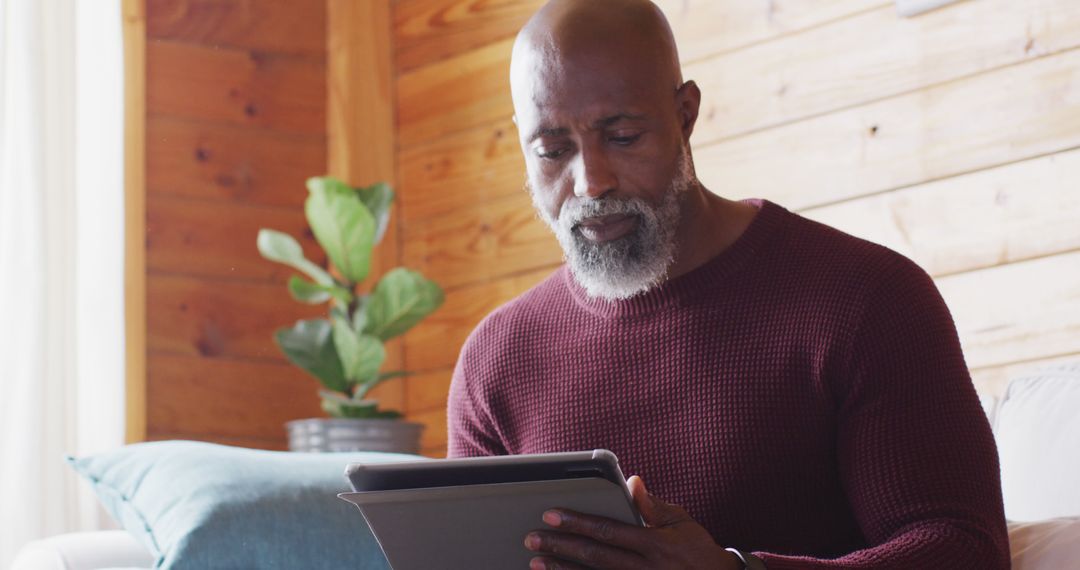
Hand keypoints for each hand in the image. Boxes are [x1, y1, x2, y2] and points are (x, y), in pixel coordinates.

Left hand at [523, 475, 742, 568]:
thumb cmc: (698, 549)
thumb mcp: (680, 522)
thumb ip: (652, 505)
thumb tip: (631, 481)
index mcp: (654, 544)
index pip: (608, 530)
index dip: (578, 522)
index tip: (551, 514)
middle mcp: (645, 569)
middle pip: (594, 557)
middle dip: (561, 546)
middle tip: (531, 537)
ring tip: (536, 562)